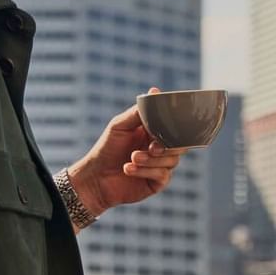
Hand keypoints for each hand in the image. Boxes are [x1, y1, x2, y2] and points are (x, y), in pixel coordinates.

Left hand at [69, 88, 182, 217]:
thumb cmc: (106, 148)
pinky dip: (145, 171)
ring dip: (151, 160)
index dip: (174, 126)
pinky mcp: (157, 182)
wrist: (95, 177)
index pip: (174, 128)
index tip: (168, 125)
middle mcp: (160, 149)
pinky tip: (128, 169)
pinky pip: (163, 175)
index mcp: (154, 133)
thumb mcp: (120, 125)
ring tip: (132, 158)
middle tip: (151, 147)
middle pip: (180, 145)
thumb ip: (138, 112)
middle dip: (167, 146)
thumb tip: (154, 92)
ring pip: (172, 161)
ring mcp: (160, 166)